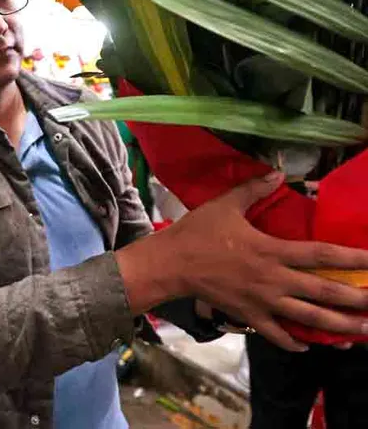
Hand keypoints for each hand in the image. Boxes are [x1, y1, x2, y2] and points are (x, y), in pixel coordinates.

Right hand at [161, 172, 367, 351]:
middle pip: (323, 292)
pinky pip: (276, 334)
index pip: (321, 255)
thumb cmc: (197, 233)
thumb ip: (254, 189)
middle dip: (356, 299)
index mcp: (271, 251)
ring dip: (338, 326)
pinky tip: (307, 346)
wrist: (170, 264)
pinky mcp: (247, 315)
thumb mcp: (225, 205)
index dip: (352, 258)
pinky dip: (293, 342)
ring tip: (361, 332)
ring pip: (307, 318)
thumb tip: (278, 172)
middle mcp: (273, 280)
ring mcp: (261, 301)